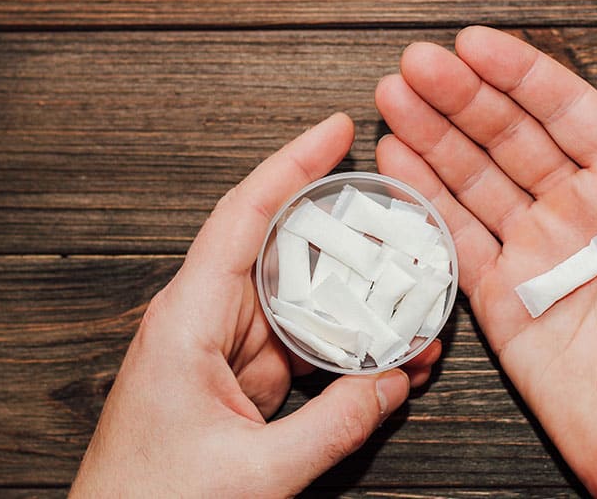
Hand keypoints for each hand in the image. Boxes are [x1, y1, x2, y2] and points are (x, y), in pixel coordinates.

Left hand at [70, 113, 441, 496]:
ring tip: (410, 305)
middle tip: (401, 229)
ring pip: (298, 304)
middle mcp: (202, 322)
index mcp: (187, 320)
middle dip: (347, 241)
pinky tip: (380, 356)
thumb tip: (392, 384)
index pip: (244, 216)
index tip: (335, 130)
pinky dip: (339, 349)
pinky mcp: (236, 380)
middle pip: (284, 255)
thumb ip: (335, 425)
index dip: (291, 165)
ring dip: (352, 306)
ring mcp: (220, 351)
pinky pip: (298, 347)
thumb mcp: (256, 470)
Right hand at [375, 27, 596, 496]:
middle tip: (416, 65)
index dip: (520, 76)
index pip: (568, 115)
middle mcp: (578, 215)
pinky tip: (399, 163)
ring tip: (394, 96)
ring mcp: (535, 254)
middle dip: (460, 98)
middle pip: (509, 137)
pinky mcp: (501, 299)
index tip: (476, 46)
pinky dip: (425, 201)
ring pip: (474, 179)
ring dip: (433, 136)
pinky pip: (456, 239)